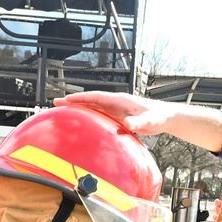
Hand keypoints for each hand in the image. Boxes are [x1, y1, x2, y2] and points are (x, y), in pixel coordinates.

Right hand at [54, 91, 172, 134]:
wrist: (165, 117)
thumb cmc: (158, 117)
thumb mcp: (150, 121)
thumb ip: (139, 122)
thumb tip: (128, 123)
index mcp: (119, 100)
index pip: (96, 97)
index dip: (81, 98)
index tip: (67, 100)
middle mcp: (115, 103)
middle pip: (90, 101)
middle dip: (73, 102)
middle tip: (56, 104)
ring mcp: (116, 110)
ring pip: (93, 108)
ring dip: (79, 109)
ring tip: (63, 113)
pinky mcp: (118, 118)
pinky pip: (100, 116)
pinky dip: (88, 117)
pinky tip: (81, 124)